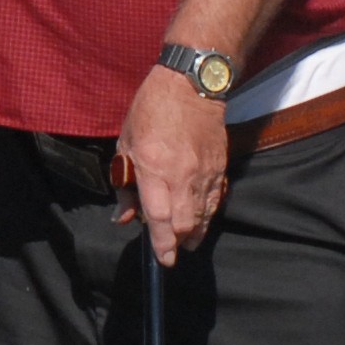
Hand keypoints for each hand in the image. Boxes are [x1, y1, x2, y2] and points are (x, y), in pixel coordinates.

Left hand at [110, 65, 228, 264]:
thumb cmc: (151, 110)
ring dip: (195, 233)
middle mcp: (181, 173)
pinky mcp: (220, 167)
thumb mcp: (126, 143)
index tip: (164, 259)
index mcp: (153, 166)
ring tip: (188, 243)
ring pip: (203, 216)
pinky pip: (215, 200)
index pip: (159, 215)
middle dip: (178, 242)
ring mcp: (204, 172)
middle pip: (184, 223)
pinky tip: (201, 221)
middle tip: (172, 252)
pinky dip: (208, 215)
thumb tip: (124, 217)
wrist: (191, 85)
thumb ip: (125, 184)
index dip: (161, 242)